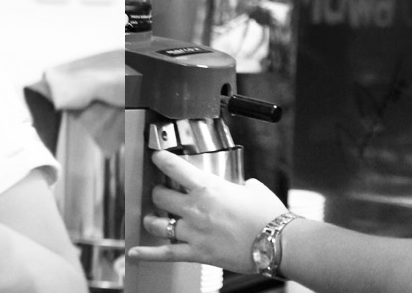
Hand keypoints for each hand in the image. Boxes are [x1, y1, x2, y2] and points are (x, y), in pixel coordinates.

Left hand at [123, 150, 287, 271]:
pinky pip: (165, 253)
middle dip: (158, 194)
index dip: (161, 160)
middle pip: (161, 197)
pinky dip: (147, 254)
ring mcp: (194, 232)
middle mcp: (196, 209)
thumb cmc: (269, 216)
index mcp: (209, 188)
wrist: (276, 242)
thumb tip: (241, 188)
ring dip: (152, 220)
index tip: (156, 157)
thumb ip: (242, 186)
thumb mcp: (255, 189)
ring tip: (153, 219)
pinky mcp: (197, 253)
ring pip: (159, 224)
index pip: (175, 168)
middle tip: (161, 193)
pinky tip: (134, 253)